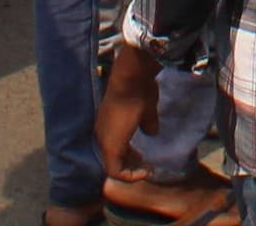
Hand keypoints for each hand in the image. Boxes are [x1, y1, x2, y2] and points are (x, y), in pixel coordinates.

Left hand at [95, 38, 161, 194]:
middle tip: (145, 165)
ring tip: (145, 169)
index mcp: (109, 124)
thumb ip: (148, 122)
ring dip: (131, 171)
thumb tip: (152, 132)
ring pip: (114, 167)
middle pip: (114, 159)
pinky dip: (129, 176)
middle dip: (131, 164)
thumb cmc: (139, 89)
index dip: (129, 154)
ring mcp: (105, 142)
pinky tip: (144, 172)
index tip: (143, 156)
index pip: (116, 145)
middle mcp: (102, 134)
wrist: (130, 80)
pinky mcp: (110, 148)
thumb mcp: (146, 109)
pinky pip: (115, 171)